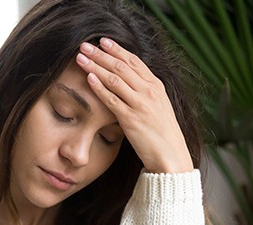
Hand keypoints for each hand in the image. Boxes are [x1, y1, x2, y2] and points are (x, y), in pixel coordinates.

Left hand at [75, 37, 192, 173]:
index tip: (102, 41)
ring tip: (81, 58)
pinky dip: (99, 87)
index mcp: (156, 86)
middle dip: (101, 54)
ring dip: (96, 67)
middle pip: (121, 66)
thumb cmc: (162, 133)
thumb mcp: (159, 106)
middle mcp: (149, 92)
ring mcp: (140, 104)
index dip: (117, 49)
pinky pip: (112, 99)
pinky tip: (88, 78)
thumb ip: (145, 92)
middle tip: (84, 45)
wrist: (171, 155)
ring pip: (114, 79)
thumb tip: (128, 80)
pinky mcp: (131, 119)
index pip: (134, 61)